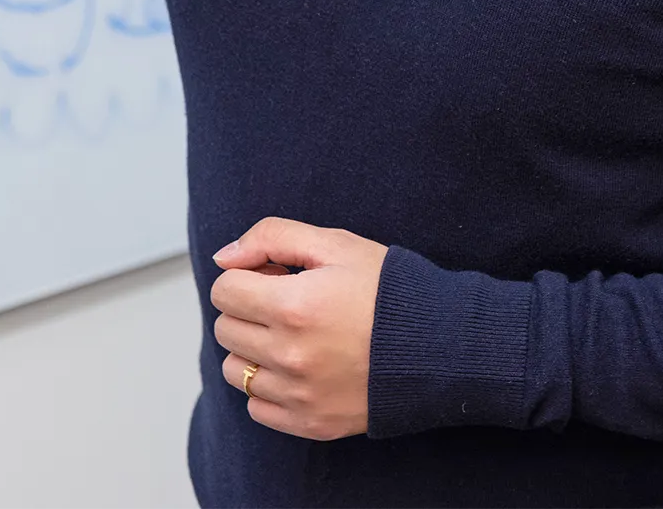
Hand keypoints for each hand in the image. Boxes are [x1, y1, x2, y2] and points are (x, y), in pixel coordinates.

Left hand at [210, 218, 386, 440]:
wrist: (439, 345)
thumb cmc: (386, 290)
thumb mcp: (334, 244)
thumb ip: (271, 237)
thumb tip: (224, 257)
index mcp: (292, 306)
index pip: (224, 290)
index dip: (247, 276)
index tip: (276, 276)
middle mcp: (290, 355)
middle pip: (226, 328)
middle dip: (248, 308)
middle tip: (286, 302)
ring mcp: (299, 395)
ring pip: (235, 370)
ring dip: (252, 349)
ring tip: (291, 336)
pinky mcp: (311, 424)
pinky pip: (257, 407)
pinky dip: (268, 387)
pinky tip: (299, 367)